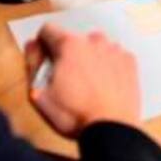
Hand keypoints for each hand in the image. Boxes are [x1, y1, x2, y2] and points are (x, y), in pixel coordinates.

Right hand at [24, 23, 140, 137]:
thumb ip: (32, 63)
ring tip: (87, 87)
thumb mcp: (39, 94)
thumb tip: (33, 45)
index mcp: (69, 45)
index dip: (42, 46)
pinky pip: (112, 57)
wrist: (112, 129)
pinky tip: (104, 87)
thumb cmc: (76, 115)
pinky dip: (107, 67)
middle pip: (72, 41)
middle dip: (67, 56)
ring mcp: (114, 50)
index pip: (47, 30)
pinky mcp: (129, 61)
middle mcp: (93, 40)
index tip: (45, 62)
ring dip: (88, 61)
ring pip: (93, 48)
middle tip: (67, 83)